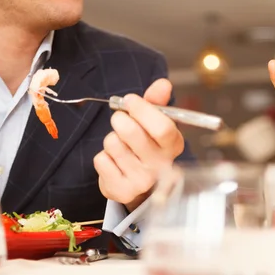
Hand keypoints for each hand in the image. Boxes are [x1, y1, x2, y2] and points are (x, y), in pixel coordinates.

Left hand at [93, 78, 184, 211]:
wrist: (136, 185)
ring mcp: (142, 181)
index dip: (142, 110)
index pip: (162, 127)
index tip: (130, 101)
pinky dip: (103, 157)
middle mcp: (161, 166)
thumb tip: (163, 84)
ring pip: (113, 144)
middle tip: (119, 121)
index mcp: (173, 146)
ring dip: (111, 140)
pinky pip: (101, 160)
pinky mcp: (122, 191)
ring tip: (119, 147)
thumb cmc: (144, 148)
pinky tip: (113, 163)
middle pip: (132, 132)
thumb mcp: (153, 123)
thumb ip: (156, 102)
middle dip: (119, 120)